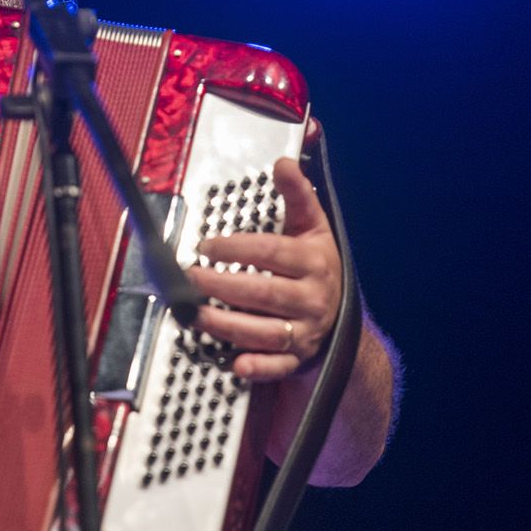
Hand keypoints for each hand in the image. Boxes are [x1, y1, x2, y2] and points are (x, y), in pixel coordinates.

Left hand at [184, 157, 339, 381]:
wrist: (340, 314)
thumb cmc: (316, 265)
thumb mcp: (312, 227)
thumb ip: (297, 195)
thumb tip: (284, 162)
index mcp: (314, 262)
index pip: (273, 254)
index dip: (238, 249)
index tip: (207, 245)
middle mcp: (312, 298)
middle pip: (265, 294)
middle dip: (224, 286)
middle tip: (190, 277)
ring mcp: (306, 331)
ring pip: (266, 332)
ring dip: (227, 325)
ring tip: (194, 315)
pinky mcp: (298, 358)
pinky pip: (278, 367)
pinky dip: (258, 367)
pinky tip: (236, 364)